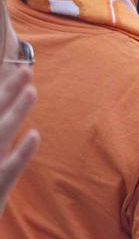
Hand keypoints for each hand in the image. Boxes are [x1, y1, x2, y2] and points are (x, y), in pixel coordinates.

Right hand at [0, 59, 39, 211]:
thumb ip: (4, 143)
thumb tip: (16, 124)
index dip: (1, 90)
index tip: (18, 69)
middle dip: (7, 91)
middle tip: (27, 70)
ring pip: (0, 133)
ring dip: (16, 111)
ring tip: (33, 90)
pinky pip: (8, 168)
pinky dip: (21, 152)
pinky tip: (35, 135)